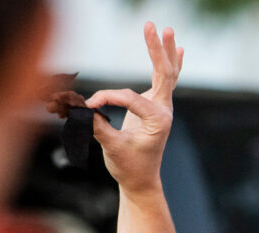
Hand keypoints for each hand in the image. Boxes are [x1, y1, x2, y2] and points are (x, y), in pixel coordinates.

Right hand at [86, 22, 183, 196]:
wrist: (140, 180)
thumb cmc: (128, 167)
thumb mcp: (112, 148)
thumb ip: (97, 125)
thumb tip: (80, 106)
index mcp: (158, 121)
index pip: (130, 97)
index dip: (106, 99)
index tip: (88, 107)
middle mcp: (163, 111)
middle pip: (164, 74)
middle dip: (156, 49)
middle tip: (153, 25)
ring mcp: (161, 107)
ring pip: (166, 73)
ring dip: (164, 50)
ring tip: (167, 29)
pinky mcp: (154, 106)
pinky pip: (165, 80)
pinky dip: (170, 64)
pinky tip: (179, 49)